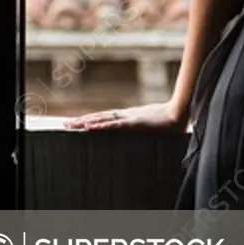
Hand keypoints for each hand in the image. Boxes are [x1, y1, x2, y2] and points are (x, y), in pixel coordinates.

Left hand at [63, 100, 185, 131]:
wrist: (179, 115)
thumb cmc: (168, 122)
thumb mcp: (151, 126)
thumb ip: (143, 127)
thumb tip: (141, 130)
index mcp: (128, 117)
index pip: (105, 118)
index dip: (91, 120)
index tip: (77, 123)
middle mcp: (125, 116)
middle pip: (99, 118)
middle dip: (82, 121)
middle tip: (64, 124)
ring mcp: (128, 118)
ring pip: (103, 120)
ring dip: (86, 123)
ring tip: (71, 125)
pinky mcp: (133, 122)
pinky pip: (113, 125)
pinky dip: (101, 126)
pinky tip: (90, 127)